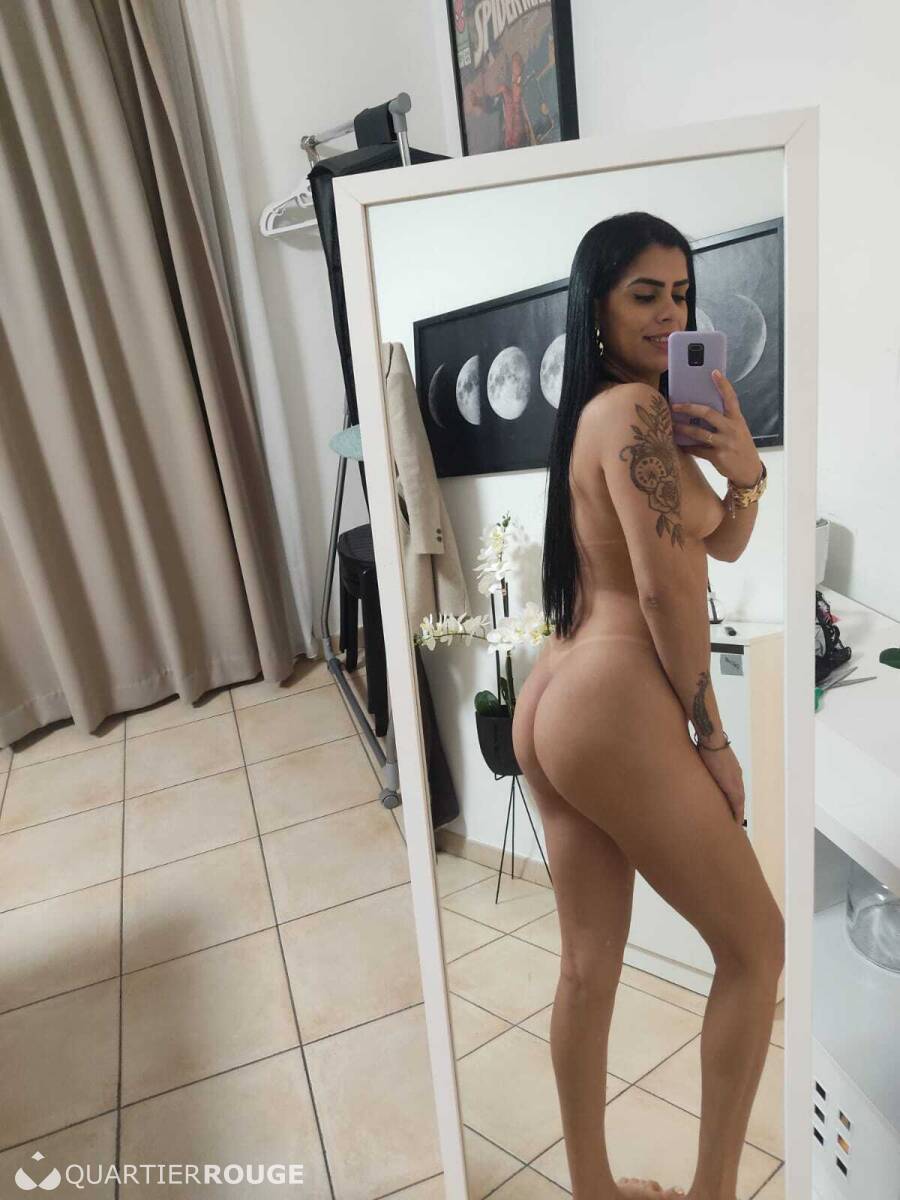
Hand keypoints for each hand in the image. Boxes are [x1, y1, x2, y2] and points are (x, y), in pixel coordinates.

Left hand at [671, 371, 761, 486]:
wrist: (749, 471)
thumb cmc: (740, 446)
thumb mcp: (738, 430)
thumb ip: (725, 420)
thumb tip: (701, 410)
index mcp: (737, 420)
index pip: (731, 398)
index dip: (723, 385)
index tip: (714, 372)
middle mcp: (732, 429)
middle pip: (708, 413)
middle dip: (689, 407)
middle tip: (675, 405)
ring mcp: (725, 443)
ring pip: (699, 432)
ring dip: (683, 428)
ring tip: (673, 425)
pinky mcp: (718, 457)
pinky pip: (697, 450)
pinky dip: (687, 447)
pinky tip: (679, 444)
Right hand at [697, 742, 744, 824]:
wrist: (712, 739)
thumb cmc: (707, 742)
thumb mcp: (708, 753)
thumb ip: (707, 761)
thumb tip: (699, 761)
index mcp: (731, 768)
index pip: (734, 787)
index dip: (733, 798)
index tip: (731, 807)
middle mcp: (737, 775)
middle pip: (740, 796)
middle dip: (738, 807)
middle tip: (736, 820)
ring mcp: (736, 781)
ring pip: (740, 801)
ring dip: (739, 812)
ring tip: (736, 823)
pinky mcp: (732, 786)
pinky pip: (737, 803)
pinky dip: (737, 812)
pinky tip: (736, 821)